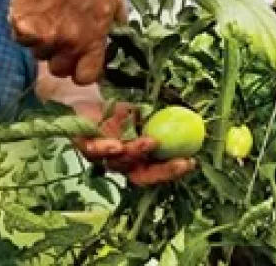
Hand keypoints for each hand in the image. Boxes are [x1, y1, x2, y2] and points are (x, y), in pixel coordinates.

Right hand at [8, 0, 126, 84]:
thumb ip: (119, 21)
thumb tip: (124, 39)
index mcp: (95, 37)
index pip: (89, 76)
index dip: (83, 71)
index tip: (79, 61)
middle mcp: (73, 42)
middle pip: (61, 71)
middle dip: (59, 59)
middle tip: (59, 35)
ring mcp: (48, 38)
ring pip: (40, 55)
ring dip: (42, 41)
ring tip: (47, 13)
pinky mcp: (25, 30)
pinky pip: (22, 41)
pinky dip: (24, 28)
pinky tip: (32, 8)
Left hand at [35, 62, 195, 185]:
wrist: (86, 100)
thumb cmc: (118, 112)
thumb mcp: (143, 114)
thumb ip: (162, 120)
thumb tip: (192, 119)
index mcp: (136, 159)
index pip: (156, 171)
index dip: (173, 170)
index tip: (191, 162)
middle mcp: (120, 163)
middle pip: (141, 176)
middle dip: (162, 172)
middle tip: (179, 162)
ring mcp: (102, 157)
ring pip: (120, 163)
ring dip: (136, 154)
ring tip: (151, 142)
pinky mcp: (83, 145)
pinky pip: (94, 151)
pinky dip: (106, 149)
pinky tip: (117, 144)